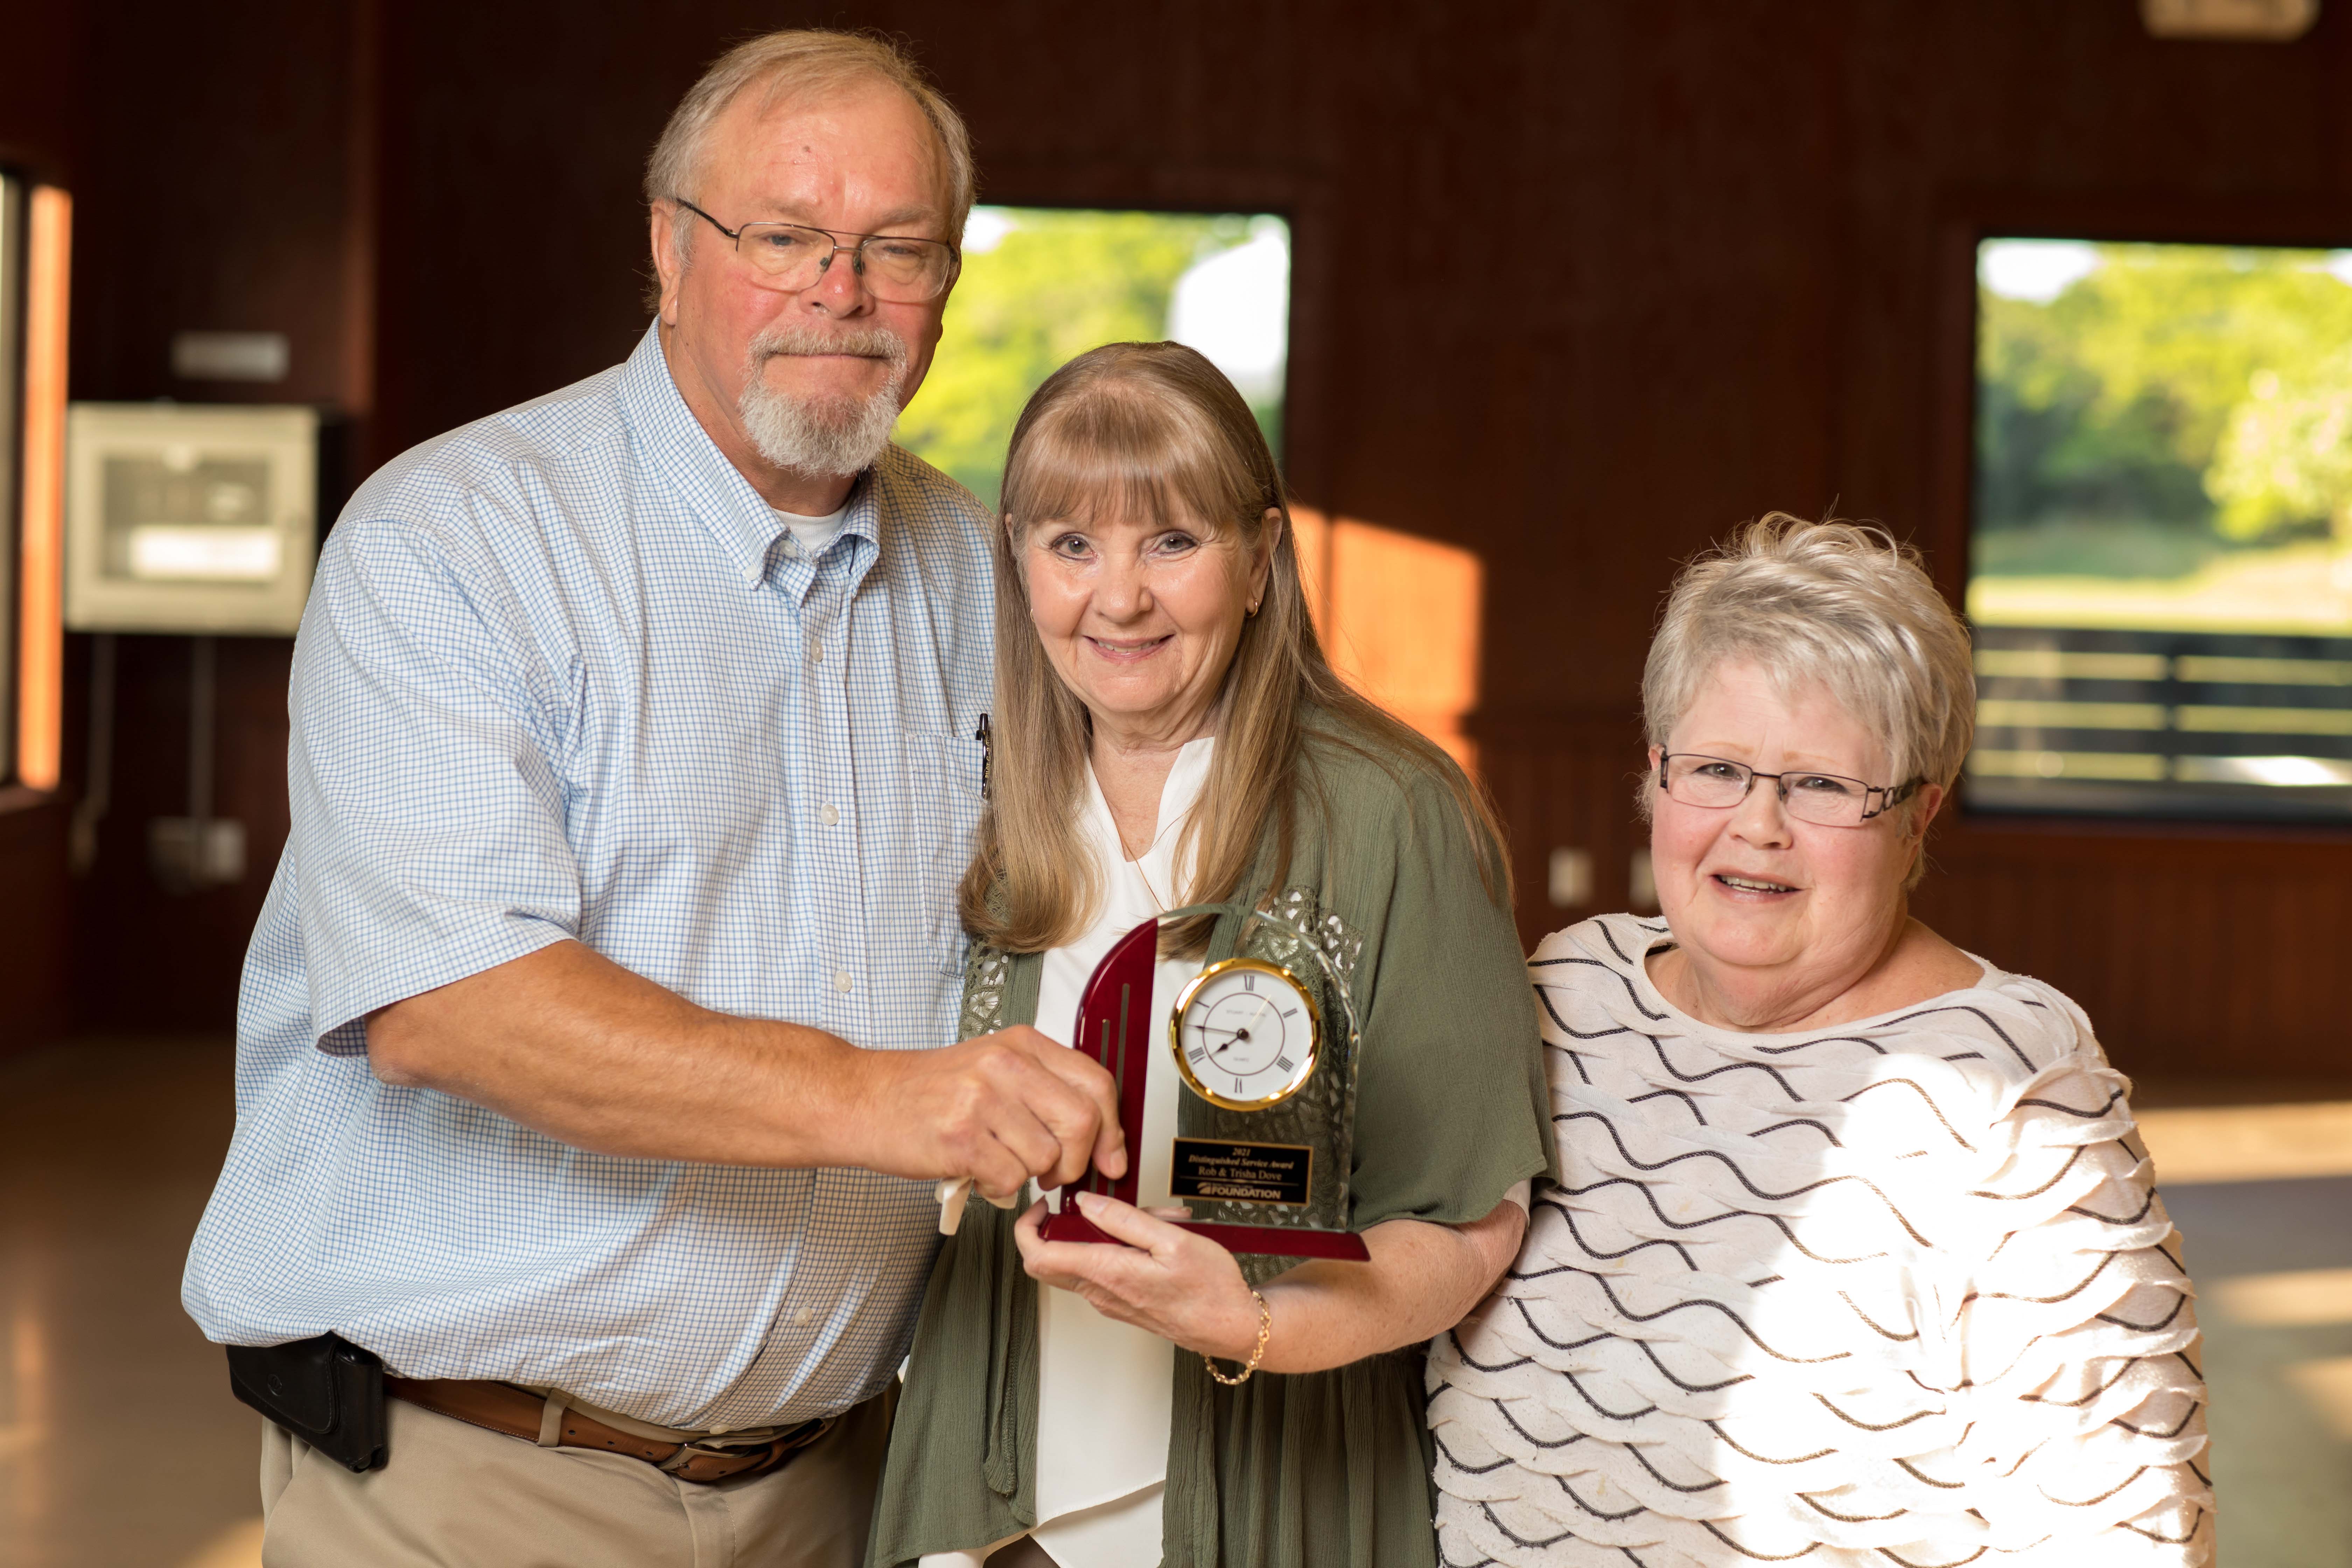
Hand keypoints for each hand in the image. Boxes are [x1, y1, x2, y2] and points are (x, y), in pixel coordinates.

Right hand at [850, 1027, 1123, 1202]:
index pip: (1096, 1083)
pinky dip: (997, 1188)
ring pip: (1045, 1157)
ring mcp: (981, 1099)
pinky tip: (976, 1170)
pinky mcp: (960, 1137)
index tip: (1111, 1159)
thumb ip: (1048, 1094)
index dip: (1112, 1130)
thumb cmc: (930, 1091)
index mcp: (1022, 1044)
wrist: (863, 1099)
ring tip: (997, 1160)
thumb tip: (1104, 1142)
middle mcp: (1005, 1064)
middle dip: (1074, 1161)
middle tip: (1052, 1172)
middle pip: (1081, 1122)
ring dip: (1027, 1174)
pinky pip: (1009, 1179)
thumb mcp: (995, 1070)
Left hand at [1014, 1192, 1262, 1359]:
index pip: (1038, 1256)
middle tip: (1093, 1204)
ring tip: (1149, 1220)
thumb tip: (1086, 1204)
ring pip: (1081, 1260)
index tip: (1042, 1204)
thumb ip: (1124, 1219)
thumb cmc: (1210, 1288)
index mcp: (1107, 1273)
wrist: (1230, 1326)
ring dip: (1103, 1234)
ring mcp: (1108, 1300)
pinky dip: (1117, 1248)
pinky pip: (1101, 1270)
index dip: (1027, 1227)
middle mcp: (1100, 1292)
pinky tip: (1154, 1238)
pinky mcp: (1120, 1302)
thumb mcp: (1172, 1240)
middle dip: (1064, 1225)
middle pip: (1049, 1261)